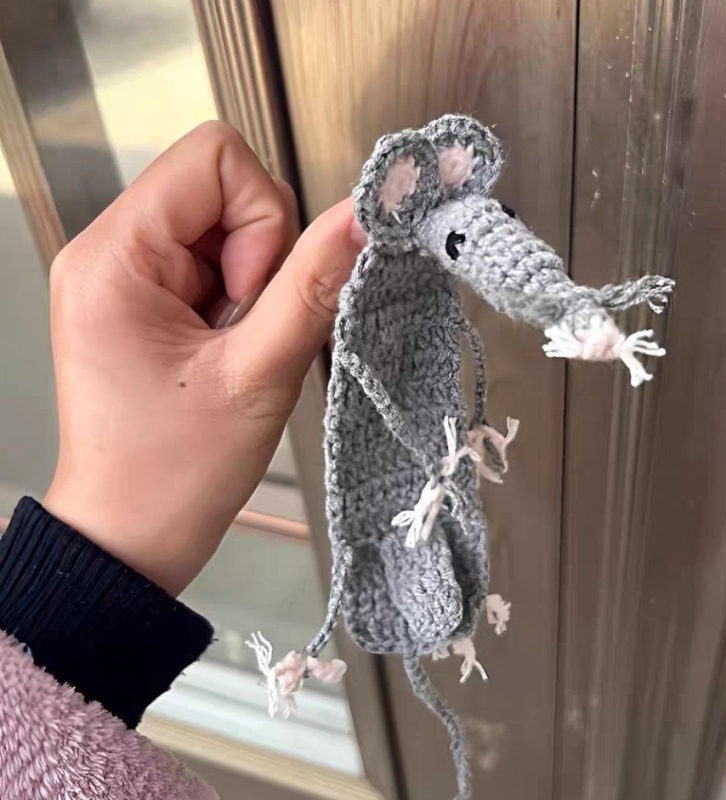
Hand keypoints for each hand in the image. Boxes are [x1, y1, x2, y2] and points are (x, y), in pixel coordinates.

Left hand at [44, 121, 364, 594]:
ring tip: (235, 348)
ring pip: (227, 228)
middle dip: (259, 257)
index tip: (254, 295)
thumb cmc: (173, 472)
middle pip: (223, 188)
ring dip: (253, 285)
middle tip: (246, 330)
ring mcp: (126, 275)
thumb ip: (315, 285)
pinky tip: (229, 350)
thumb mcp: (259, 374)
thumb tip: (363, 216)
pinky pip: (216, 264)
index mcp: (115, 256)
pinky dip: (241, 302)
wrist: (134, 534)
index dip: (260, 218)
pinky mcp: (146, 300)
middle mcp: (108, 252)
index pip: (214, 156)